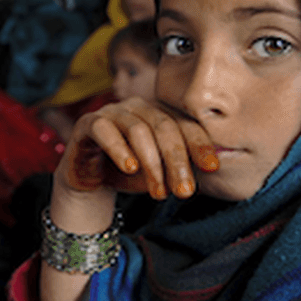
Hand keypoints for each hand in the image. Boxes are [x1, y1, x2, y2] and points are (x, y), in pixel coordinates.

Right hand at [55, 97, 218, 200]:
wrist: (89, 180)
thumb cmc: (128, 173)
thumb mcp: (158, 173)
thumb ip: (178, 167)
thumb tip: (207, 170)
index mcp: (160, 113)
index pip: (184, 123)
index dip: (200, 144)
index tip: (212, 167)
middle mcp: (138, 107)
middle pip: (164, 127)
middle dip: (177, 161)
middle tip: (185, 191)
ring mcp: (112, 111)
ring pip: (138, 130)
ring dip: (152, 164)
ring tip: (159, 193)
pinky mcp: (88, 123)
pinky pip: (105, 130)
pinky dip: (120, 150)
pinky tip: (130, 169)